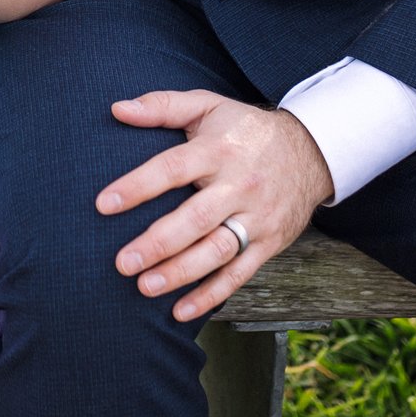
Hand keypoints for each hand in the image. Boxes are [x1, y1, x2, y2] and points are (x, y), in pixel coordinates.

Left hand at [97, 90, 334, 321]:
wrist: (311, 151)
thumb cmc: (244, 130)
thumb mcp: (208, 105)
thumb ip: (162, 105)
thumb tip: (118, 109)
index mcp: (218, 150)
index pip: (173, 168)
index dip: (139, 186)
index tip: (104, 204)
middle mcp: (239, 185)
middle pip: (196, 218)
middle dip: (158, 243)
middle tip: (123, 262)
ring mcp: (256, 217)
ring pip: (217, 251)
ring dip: (180, 273)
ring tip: (144, 286)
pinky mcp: (269, 242)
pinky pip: (239, 273)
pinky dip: (211, 295)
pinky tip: (181, 310)